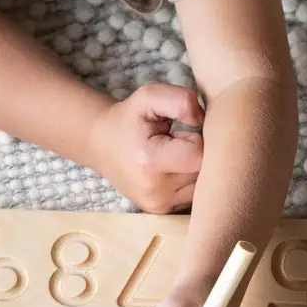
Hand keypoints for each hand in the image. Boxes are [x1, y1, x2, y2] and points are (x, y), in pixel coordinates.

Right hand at [89, 84, 204, 212]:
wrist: (101, 144)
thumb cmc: (129, 118)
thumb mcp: (149, 96)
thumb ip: (180, 100)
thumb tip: (202, 120)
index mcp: (150, 161)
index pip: (199, 153)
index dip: (196, 138)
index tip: (178, 133)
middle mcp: (155, 191)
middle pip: (204, 171)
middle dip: (197, 153)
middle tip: (176, 143)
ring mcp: (159, 205)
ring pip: (203, 185)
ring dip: (194, 168)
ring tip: (173, 156)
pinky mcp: (163, 211)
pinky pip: (194, 194)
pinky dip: (188, 180)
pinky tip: (172, 169)